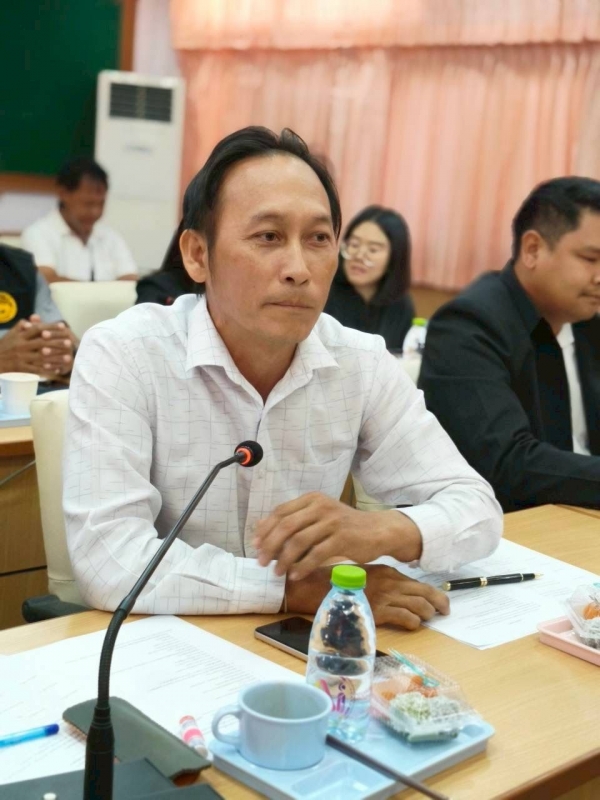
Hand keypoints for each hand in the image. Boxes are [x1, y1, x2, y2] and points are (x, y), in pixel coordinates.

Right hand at [0, 319, 72, 376]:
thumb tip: (36, 317)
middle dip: (56, 343)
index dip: (50, 327)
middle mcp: (21, 346)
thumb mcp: (11, 334)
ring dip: (56, 358)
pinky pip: (36, 369)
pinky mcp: (21, 368)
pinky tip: (58, 370)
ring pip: (41, 357)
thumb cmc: (4, 347)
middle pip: (42, 343)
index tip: (63, 327)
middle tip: (69, 343)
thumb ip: (23, 326)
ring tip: (68, 358)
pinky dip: (47, 370)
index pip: (37, 329)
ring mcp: (21, 357)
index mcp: (20, 336)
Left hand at [254, 492, 421, 580]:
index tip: (255, 545)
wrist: (378, 530)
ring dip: (285, 559)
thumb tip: (262, 532)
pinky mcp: (342, 538)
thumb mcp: (320, 517)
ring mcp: (332, 522)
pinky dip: (303, 566)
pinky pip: (316, 554)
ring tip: (278, 572)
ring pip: (299, 541)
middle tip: (261, 561)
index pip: (281, 512)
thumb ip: (296, 522)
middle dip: (270, 545)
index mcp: (312, 499)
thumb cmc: (344, 526)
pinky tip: (296, 575)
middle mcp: (321, 507)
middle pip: (286, 525)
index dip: (265, 529)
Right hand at [285, 565, 449, 629]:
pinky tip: (412, 625)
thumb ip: (379, 582)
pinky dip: (413, 622)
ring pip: (419, 606)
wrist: (314, 586)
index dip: (431, 593)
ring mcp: (384, 596)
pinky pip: (406, 618)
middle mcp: (390, 582)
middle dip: (439, 602)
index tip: (440, 601)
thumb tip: (394, 592)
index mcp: (386, 571)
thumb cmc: (335, 581)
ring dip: (427, 614)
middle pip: (424, 592)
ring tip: (428, 619)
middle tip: (445, 611)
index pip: (416, 583)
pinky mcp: (378, 611)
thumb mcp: (361, 575)